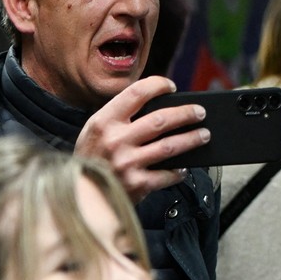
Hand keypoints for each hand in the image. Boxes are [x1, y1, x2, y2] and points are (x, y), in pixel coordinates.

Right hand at [74, 77, 208, 202]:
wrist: (77, 194)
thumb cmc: (90, 159)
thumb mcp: (94, 132)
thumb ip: (119, 118)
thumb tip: (159, 106)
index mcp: (103, 122)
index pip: (137, 92)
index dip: (158, 85)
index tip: (170, 87)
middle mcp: (115, 140)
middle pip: (162, 119)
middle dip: (187, 113)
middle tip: (199, 113)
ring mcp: (126, 163)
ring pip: (171, 145)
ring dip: (192, 138)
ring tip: (203, 135)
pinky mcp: (136, 184)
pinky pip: (167, 174)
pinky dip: (179, 171)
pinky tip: (182, 168)